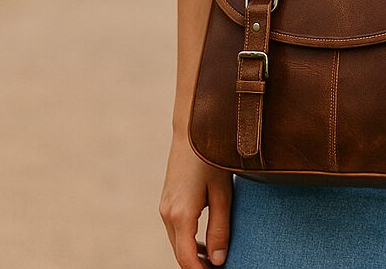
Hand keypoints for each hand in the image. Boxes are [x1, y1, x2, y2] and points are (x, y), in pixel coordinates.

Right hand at [158, 137, 233, 267]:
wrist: (191, 129)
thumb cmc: (211, 157)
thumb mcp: (222, 193)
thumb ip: (220, 228)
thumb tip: (218, 260)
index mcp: (180, 215)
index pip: (187, 259)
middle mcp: (166, 214)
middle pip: (180, 254)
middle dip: (198, 266)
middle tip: (221, 267)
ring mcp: (164, 208)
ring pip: (177, 243)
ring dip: (193, 254)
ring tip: (216, 259)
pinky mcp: (167, 201)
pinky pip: (175, 230)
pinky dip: (188, 241)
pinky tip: (206, 242)